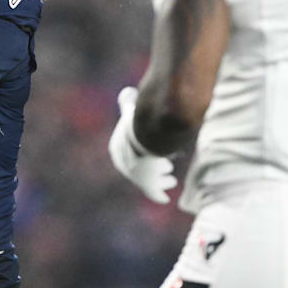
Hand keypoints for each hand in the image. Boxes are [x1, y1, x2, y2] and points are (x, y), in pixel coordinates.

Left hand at [108, 87, 176, 203]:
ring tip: (170, 179)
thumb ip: (127, 102)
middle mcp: (123, 165)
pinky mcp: (147, 185)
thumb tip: (127, 92)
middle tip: (165, 168)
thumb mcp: (130, 110)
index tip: (153, 154)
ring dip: (160, 179)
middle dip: (152, 169)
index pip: (129, 154)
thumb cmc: (138, 124)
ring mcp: (134, 177)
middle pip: (139, 169)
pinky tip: (165, 196)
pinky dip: (159, 193)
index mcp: (117, 149)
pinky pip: (154, 192)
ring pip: (149, 181)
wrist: (145, 140)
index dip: (141, 154)